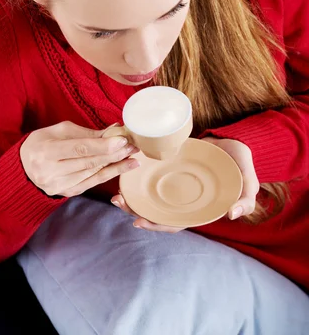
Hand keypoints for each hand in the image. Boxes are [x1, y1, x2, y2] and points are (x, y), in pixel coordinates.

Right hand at [20, 121, 139, 196]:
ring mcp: (59, 186)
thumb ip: (86, 133)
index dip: (102, 145)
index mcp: (46, 151)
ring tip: (133, 155)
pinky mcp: (66, 193)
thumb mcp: (59, 131)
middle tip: (133, 146)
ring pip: (93, 174)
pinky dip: (109, 174)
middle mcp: (51, 171)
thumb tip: (114, 130)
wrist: (22, 168)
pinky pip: (92, 183)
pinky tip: (123, 167)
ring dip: (116, 164)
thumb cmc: (42, 143)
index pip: (79, 149)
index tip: (122, 140)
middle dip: (114, 154)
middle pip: (89, 163)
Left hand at [111, 137, 258, 230]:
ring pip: (149, 193)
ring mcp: (174, 181)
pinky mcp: (170, 165)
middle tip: (117, 201)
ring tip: (116, 190)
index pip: (173, 222)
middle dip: (134, 208)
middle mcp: (182, 197)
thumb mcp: (248, 180)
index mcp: (197, 207)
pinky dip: (137, 174)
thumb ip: (246, 198)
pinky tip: (125, 168)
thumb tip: (232, 214)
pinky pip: (151, 172)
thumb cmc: (239, 162)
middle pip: (155, 209)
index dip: (155, 225)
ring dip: (132, 194)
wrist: (233, 139)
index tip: (137, 221)